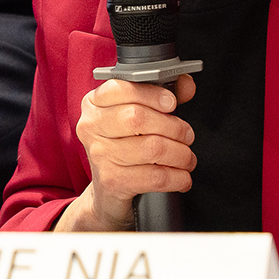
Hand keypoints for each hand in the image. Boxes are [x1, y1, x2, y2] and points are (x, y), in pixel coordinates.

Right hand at [56, 75, 196, 231]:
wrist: (107, 193)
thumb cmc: (124, 147)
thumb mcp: (137, 117)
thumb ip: (160, 97)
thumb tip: (185, 84)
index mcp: (94, 104)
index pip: (121, 88)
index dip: (151, 94)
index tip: (171, 102)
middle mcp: (91, 127)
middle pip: (138, 118)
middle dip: (173, 127)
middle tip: (186, 135)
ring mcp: (100, 155)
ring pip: (152, 148)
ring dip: (181, 154)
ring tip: (187, 157)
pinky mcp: (112, 181)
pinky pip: (155, 176)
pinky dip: (177, 177)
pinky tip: (182, 177)